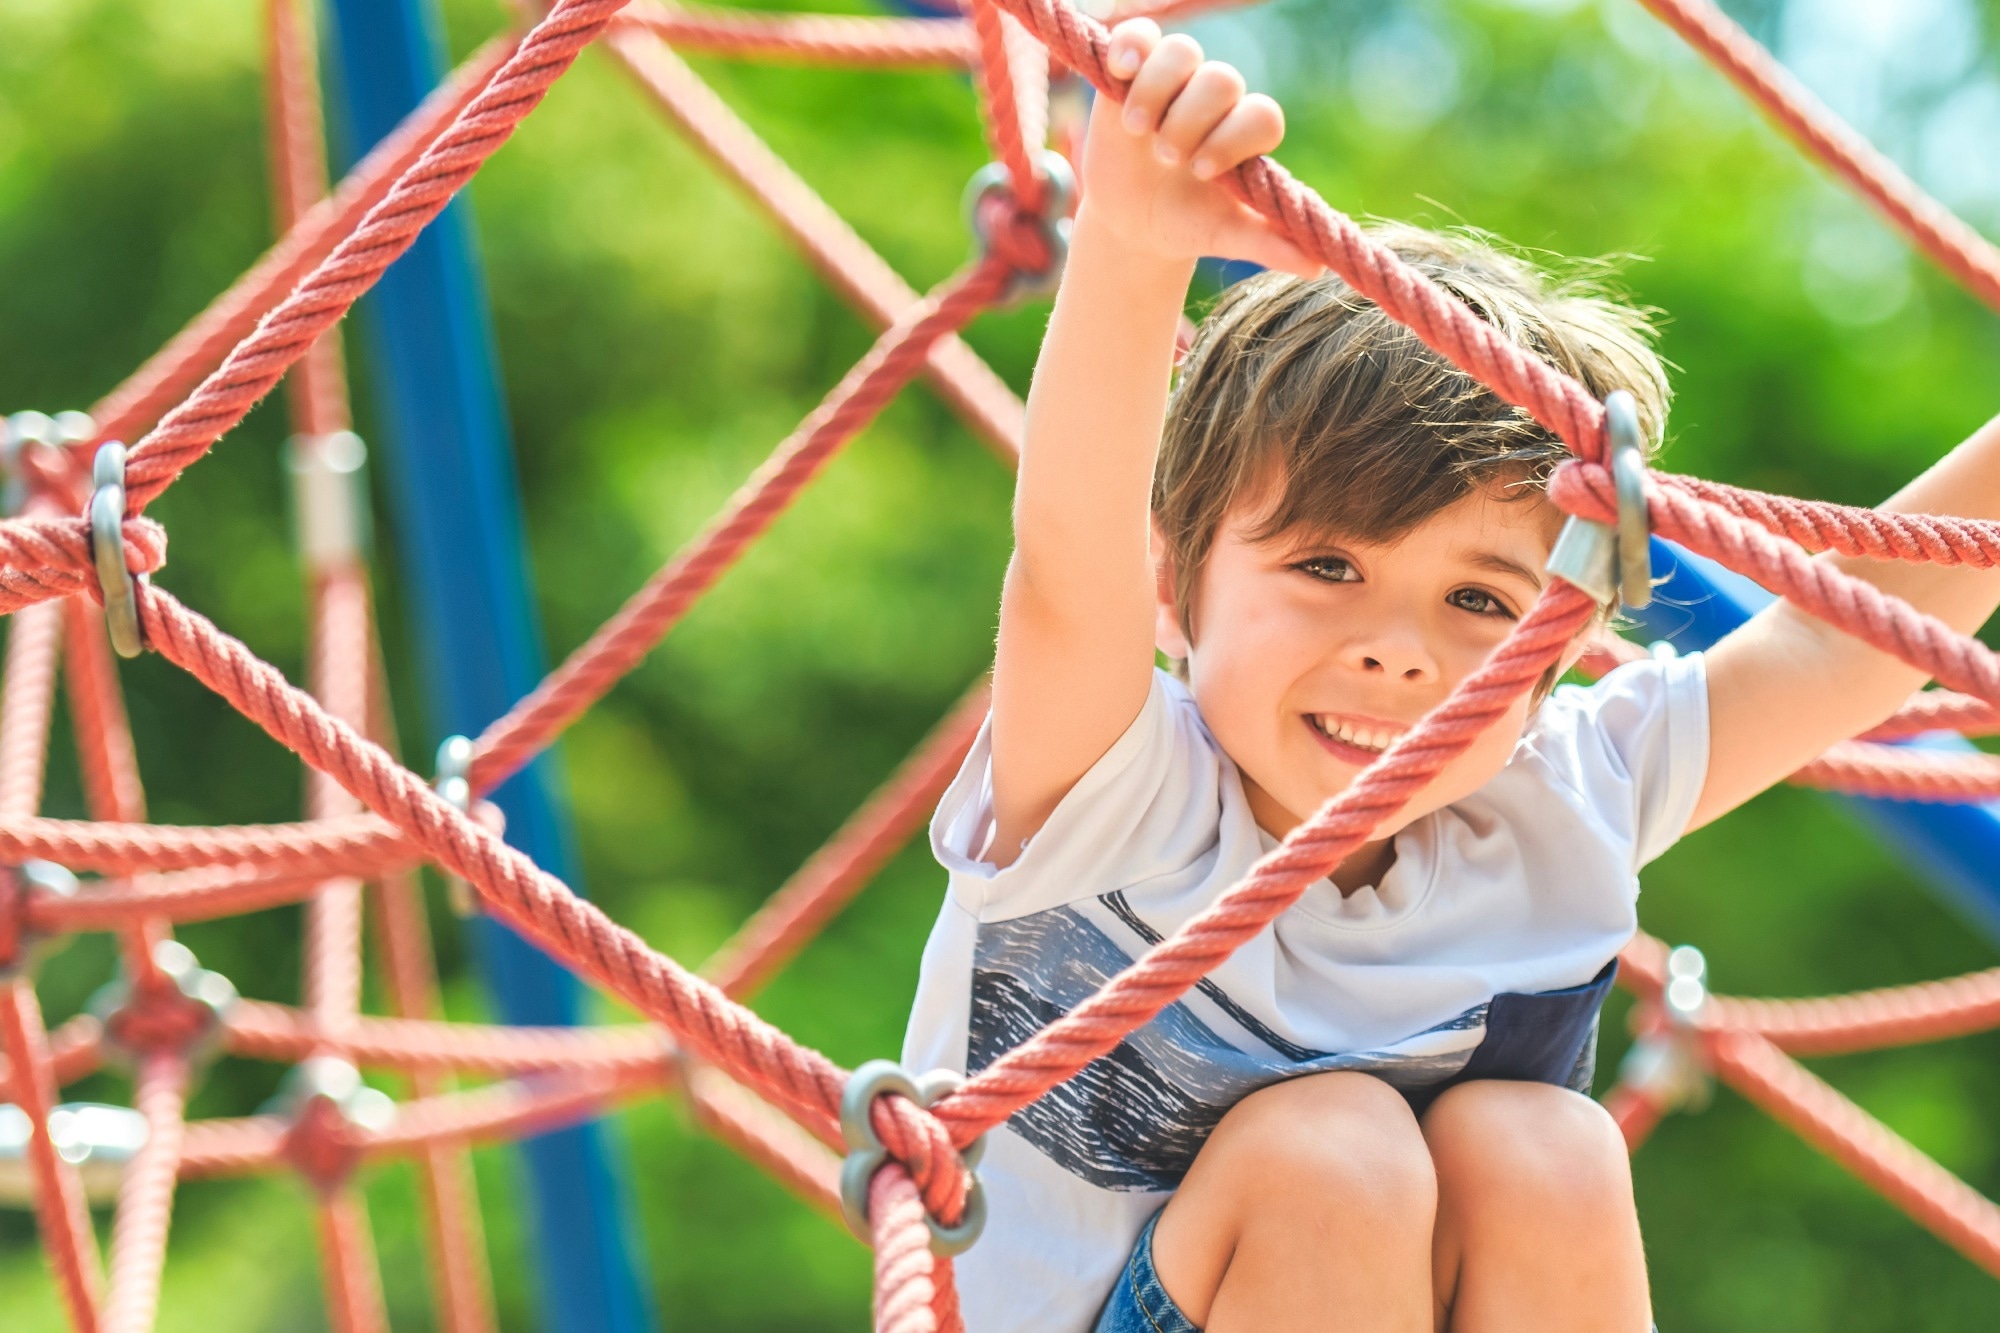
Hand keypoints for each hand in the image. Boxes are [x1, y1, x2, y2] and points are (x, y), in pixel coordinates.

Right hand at [1080, 20, 1319, 277]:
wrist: (1133, 221)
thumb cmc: (1186, 223)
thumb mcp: (1224, 236)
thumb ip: (1267, 243)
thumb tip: (1315, 267)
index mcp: (1245, 133)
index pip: (1261, 114)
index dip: (1235, 137)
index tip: (1204, 172)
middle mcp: (1215, 101)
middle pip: (1221, 80)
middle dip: (1193, 118)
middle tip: (1168, 157)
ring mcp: (1174, 83)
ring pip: (1182, 53)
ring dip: (1159, 89)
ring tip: (1138, 129)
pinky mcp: (1132, 73)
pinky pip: (1138, 37)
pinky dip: (1130, 46)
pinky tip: (1120, 72)